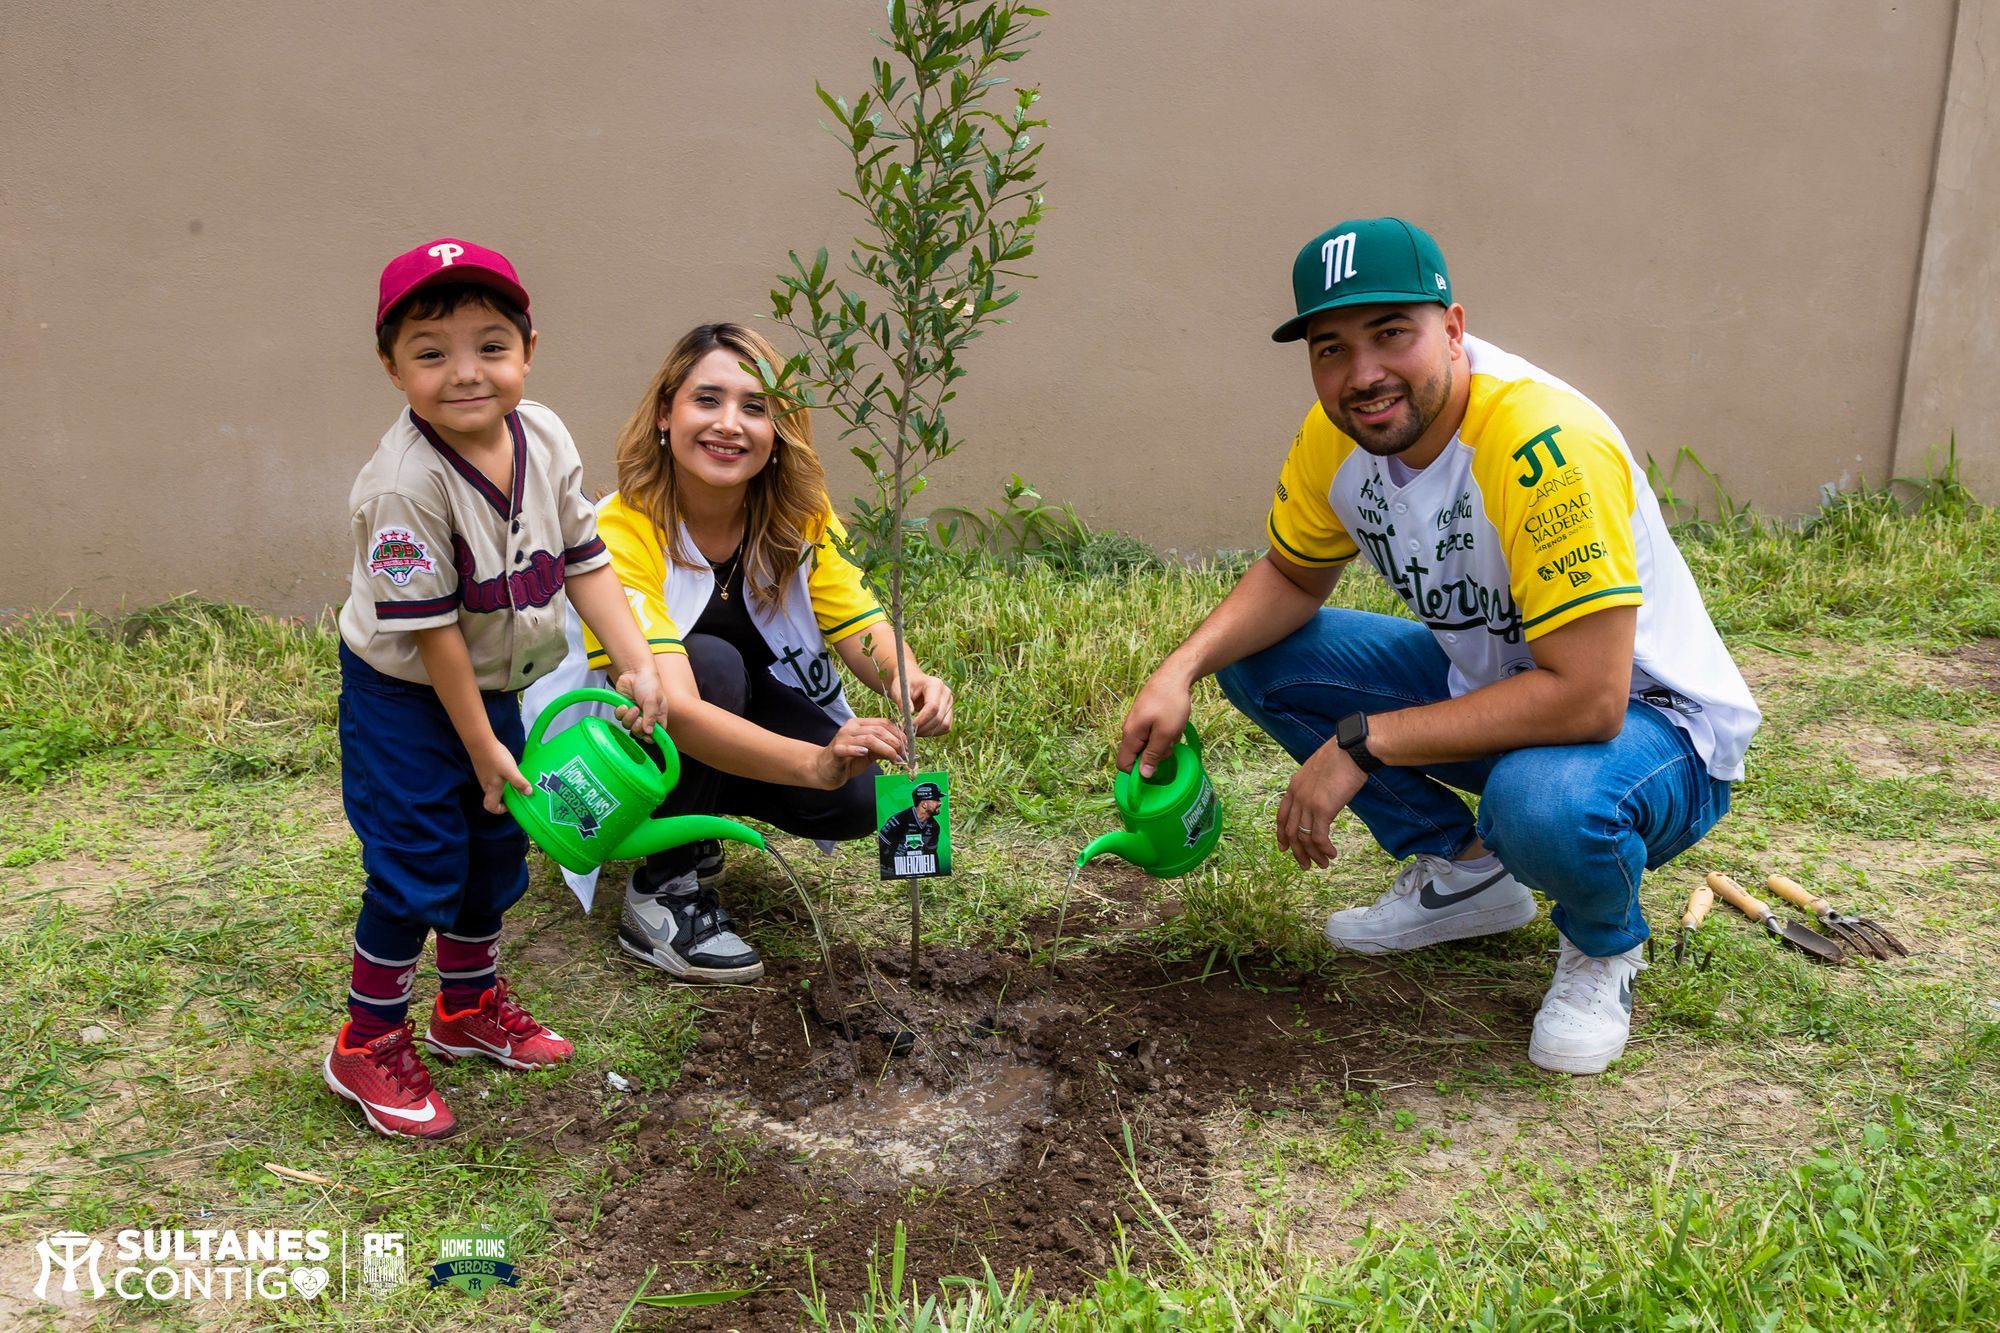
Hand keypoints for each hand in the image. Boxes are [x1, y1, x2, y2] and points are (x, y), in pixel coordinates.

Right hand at [474, 737, 533, 815]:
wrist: (481, 743)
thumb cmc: (495, 758)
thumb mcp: (510, 771)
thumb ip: (519, 782)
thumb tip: (529, 793)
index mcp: (492, 789)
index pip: (491, 807)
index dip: (500, 810)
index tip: (511, 804)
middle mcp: (486, 785)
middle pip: (492, 798)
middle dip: (504, 799)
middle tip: (516, 792)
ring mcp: (484, 776)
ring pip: (493, 788)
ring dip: (503, 789)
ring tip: (514, 782)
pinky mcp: (484, 769)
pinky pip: (492, 779)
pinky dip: (501, 780)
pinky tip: (508, 771)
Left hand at [612, 666, 668, 739]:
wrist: (634, 671)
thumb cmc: (649, 683)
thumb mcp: (652, 700)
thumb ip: (651, 717)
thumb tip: (649, 732)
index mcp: (658, 716)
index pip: (656, 735)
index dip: (650, 737)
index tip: (646, 734)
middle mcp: (647, 717)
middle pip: (640, 733)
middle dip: (637, 727)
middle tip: (638, 717)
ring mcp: (635, 714)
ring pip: (628, 726)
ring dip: (628, 718)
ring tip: (632, 707)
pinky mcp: (624, 709)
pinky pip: (619, 718)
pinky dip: (620, 713)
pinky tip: (624, 705)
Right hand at [811, 716, 907, 789]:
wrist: (825, 769)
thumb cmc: (848, 760)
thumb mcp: (870, 754)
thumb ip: (883, 749)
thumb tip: (902, 750)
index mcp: (860, 724)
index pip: (883, 723)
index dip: (899, 733)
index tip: (908, 746)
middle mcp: (851, 727)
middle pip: (878, 730)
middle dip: (895, 742)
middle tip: (904, 755)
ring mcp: (842, 737)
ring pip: (868, 738)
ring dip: (886, 749)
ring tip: (895, 758)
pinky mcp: (835, 750)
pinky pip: (847, 748)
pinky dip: (857, 750)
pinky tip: (865, 754)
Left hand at [905, 671, 954, 736]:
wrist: (911, 682)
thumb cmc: (904, 684)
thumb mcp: (898, 690)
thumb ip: (902, 701)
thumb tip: (909, 715)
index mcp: (935, 684)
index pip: (933, 707)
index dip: (921, 720)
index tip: (908, 727)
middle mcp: (946, 693)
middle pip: (939, 717)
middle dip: (923, 728)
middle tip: (909, 732)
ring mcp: (949, 702)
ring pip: (944, 725)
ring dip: (929, 732)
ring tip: (914, 732)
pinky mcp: (949, 711)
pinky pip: (945, 727)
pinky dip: (934, 732)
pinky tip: (922, 730)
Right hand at [1117, 672, 1192, 777]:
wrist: (1175, 675)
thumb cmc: (1170, 704)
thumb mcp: (1165, 733)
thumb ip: (1153, 755)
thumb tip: (1143, 775)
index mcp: (1131, 735)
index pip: (1123, 764)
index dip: (1138, 771)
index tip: (1157, 768)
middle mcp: (1130, 729)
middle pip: (1138, 754)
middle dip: (1156, 755)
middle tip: (1171, 743)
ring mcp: (1138, 722)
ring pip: (1148, 743)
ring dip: (1162, 743)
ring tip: (1174, 730)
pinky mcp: (1146, 716)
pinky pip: (1152, 733)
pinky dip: (1164, 732)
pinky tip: (1173, 724)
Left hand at [1274, 739, 1367, 869]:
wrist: (1352, 749)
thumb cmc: (1342, 757)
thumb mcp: (1319, 772)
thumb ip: (1314, 788)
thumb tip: (1321, 800)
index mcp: (1294, 787)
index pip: (1281, 816)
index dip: (1281, 835)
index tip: (1285, 848)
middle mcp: (1297, 796)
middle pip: (1290, 832)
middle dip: (1297, 852)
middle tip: (1305, 865)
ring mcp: (1308, 803)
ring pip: (1304, 838)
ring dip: (1313, 854)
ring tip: (1322, 864)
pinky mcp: (1323, 809)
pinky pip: (1319, 837)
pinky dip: (1324, 849)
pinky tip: (1332, 854)